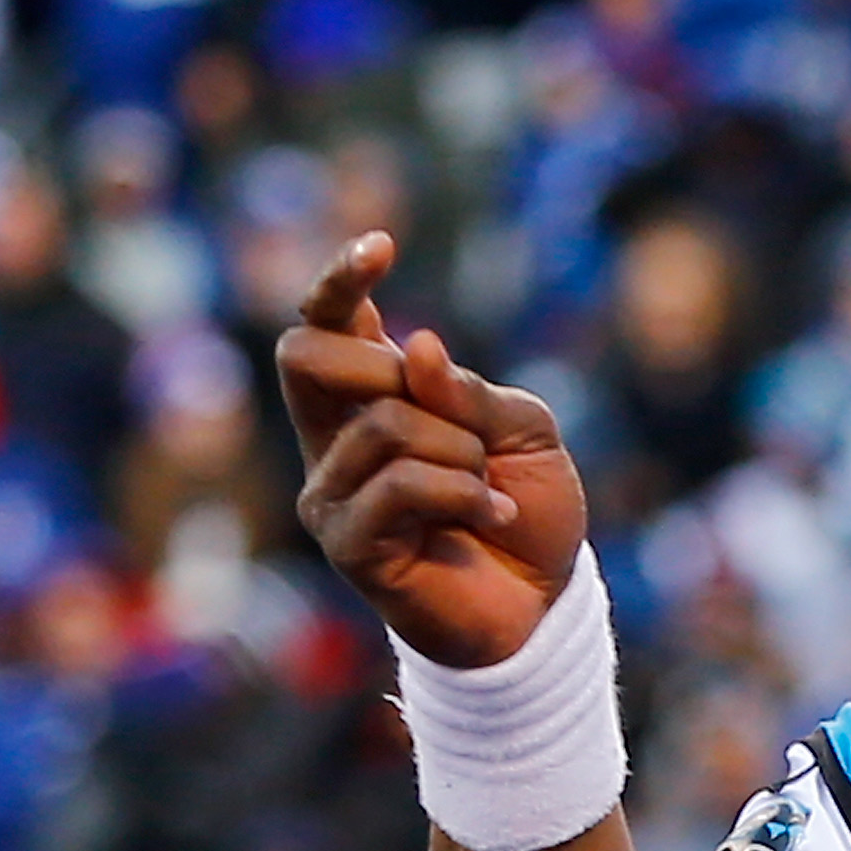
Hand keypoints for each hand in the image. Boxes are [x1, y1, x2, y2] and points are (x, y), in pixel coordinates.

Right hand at [281, 233, 588, 668]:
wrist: (545, 605)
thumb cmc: (529, 511)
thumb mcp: (522, 430)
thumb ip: (468, 390)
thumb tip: (418, 347)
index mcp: (371, 399)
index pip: (325, 324)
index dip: (339, 278)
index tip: (382, 245)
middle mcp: (334, 440)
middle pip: (305, 354)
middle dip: (386, 368)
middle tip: (457, 425)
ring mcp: (331, 493)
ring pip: (383, 424)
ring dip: (460, 452)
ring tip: (489, 491)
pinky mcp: (346, 543)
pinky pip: (400, 483)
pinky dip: (465, 491)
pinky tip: (493, 515)